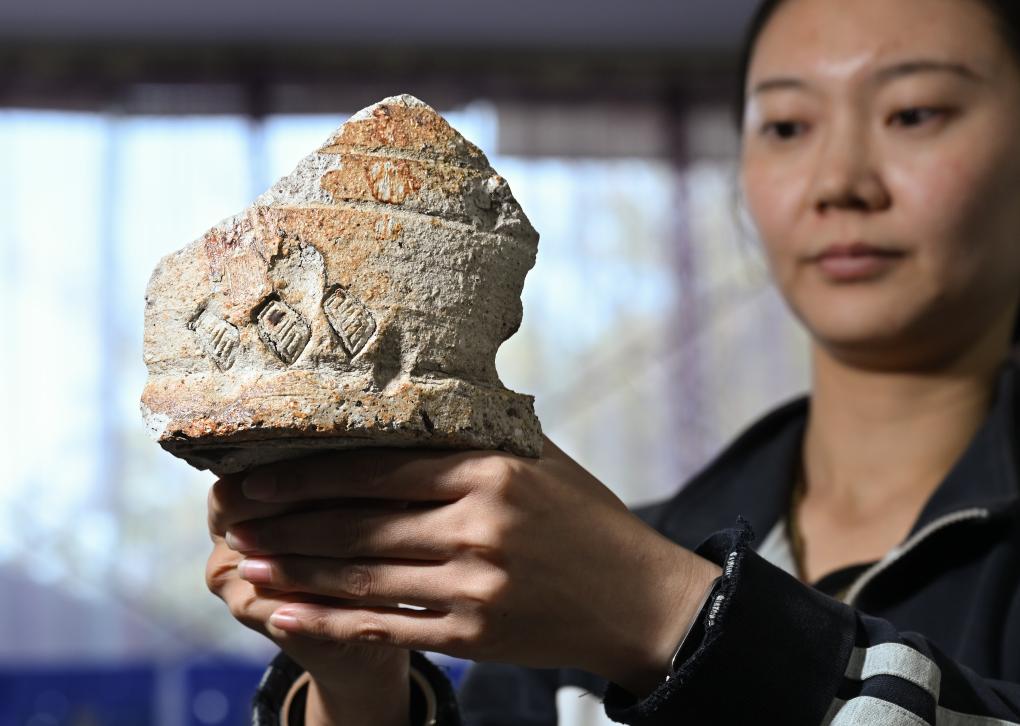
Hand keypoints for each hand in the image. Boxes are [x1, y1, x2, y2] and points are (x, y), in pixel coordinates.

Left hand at [224, 437, 722, 695]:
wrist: (636, 597)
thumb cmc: (585, 517)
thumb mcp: (542, 457)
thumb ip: (482, 426)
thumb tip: (427, 380)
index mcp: (489, 469)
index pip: (377, 467)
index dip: (307, 473)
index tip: (256, 475)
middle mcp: (477, 525)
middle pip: (357, 523)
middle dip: (285, 522)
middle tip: (232, 519)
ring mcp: (474, 584)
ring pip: (361, 577)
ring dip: (294, 572)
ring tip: (246, 563)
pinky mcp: (472, 633)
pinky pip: (385, 627)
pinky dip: (329, 623)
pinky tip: (284, 616)